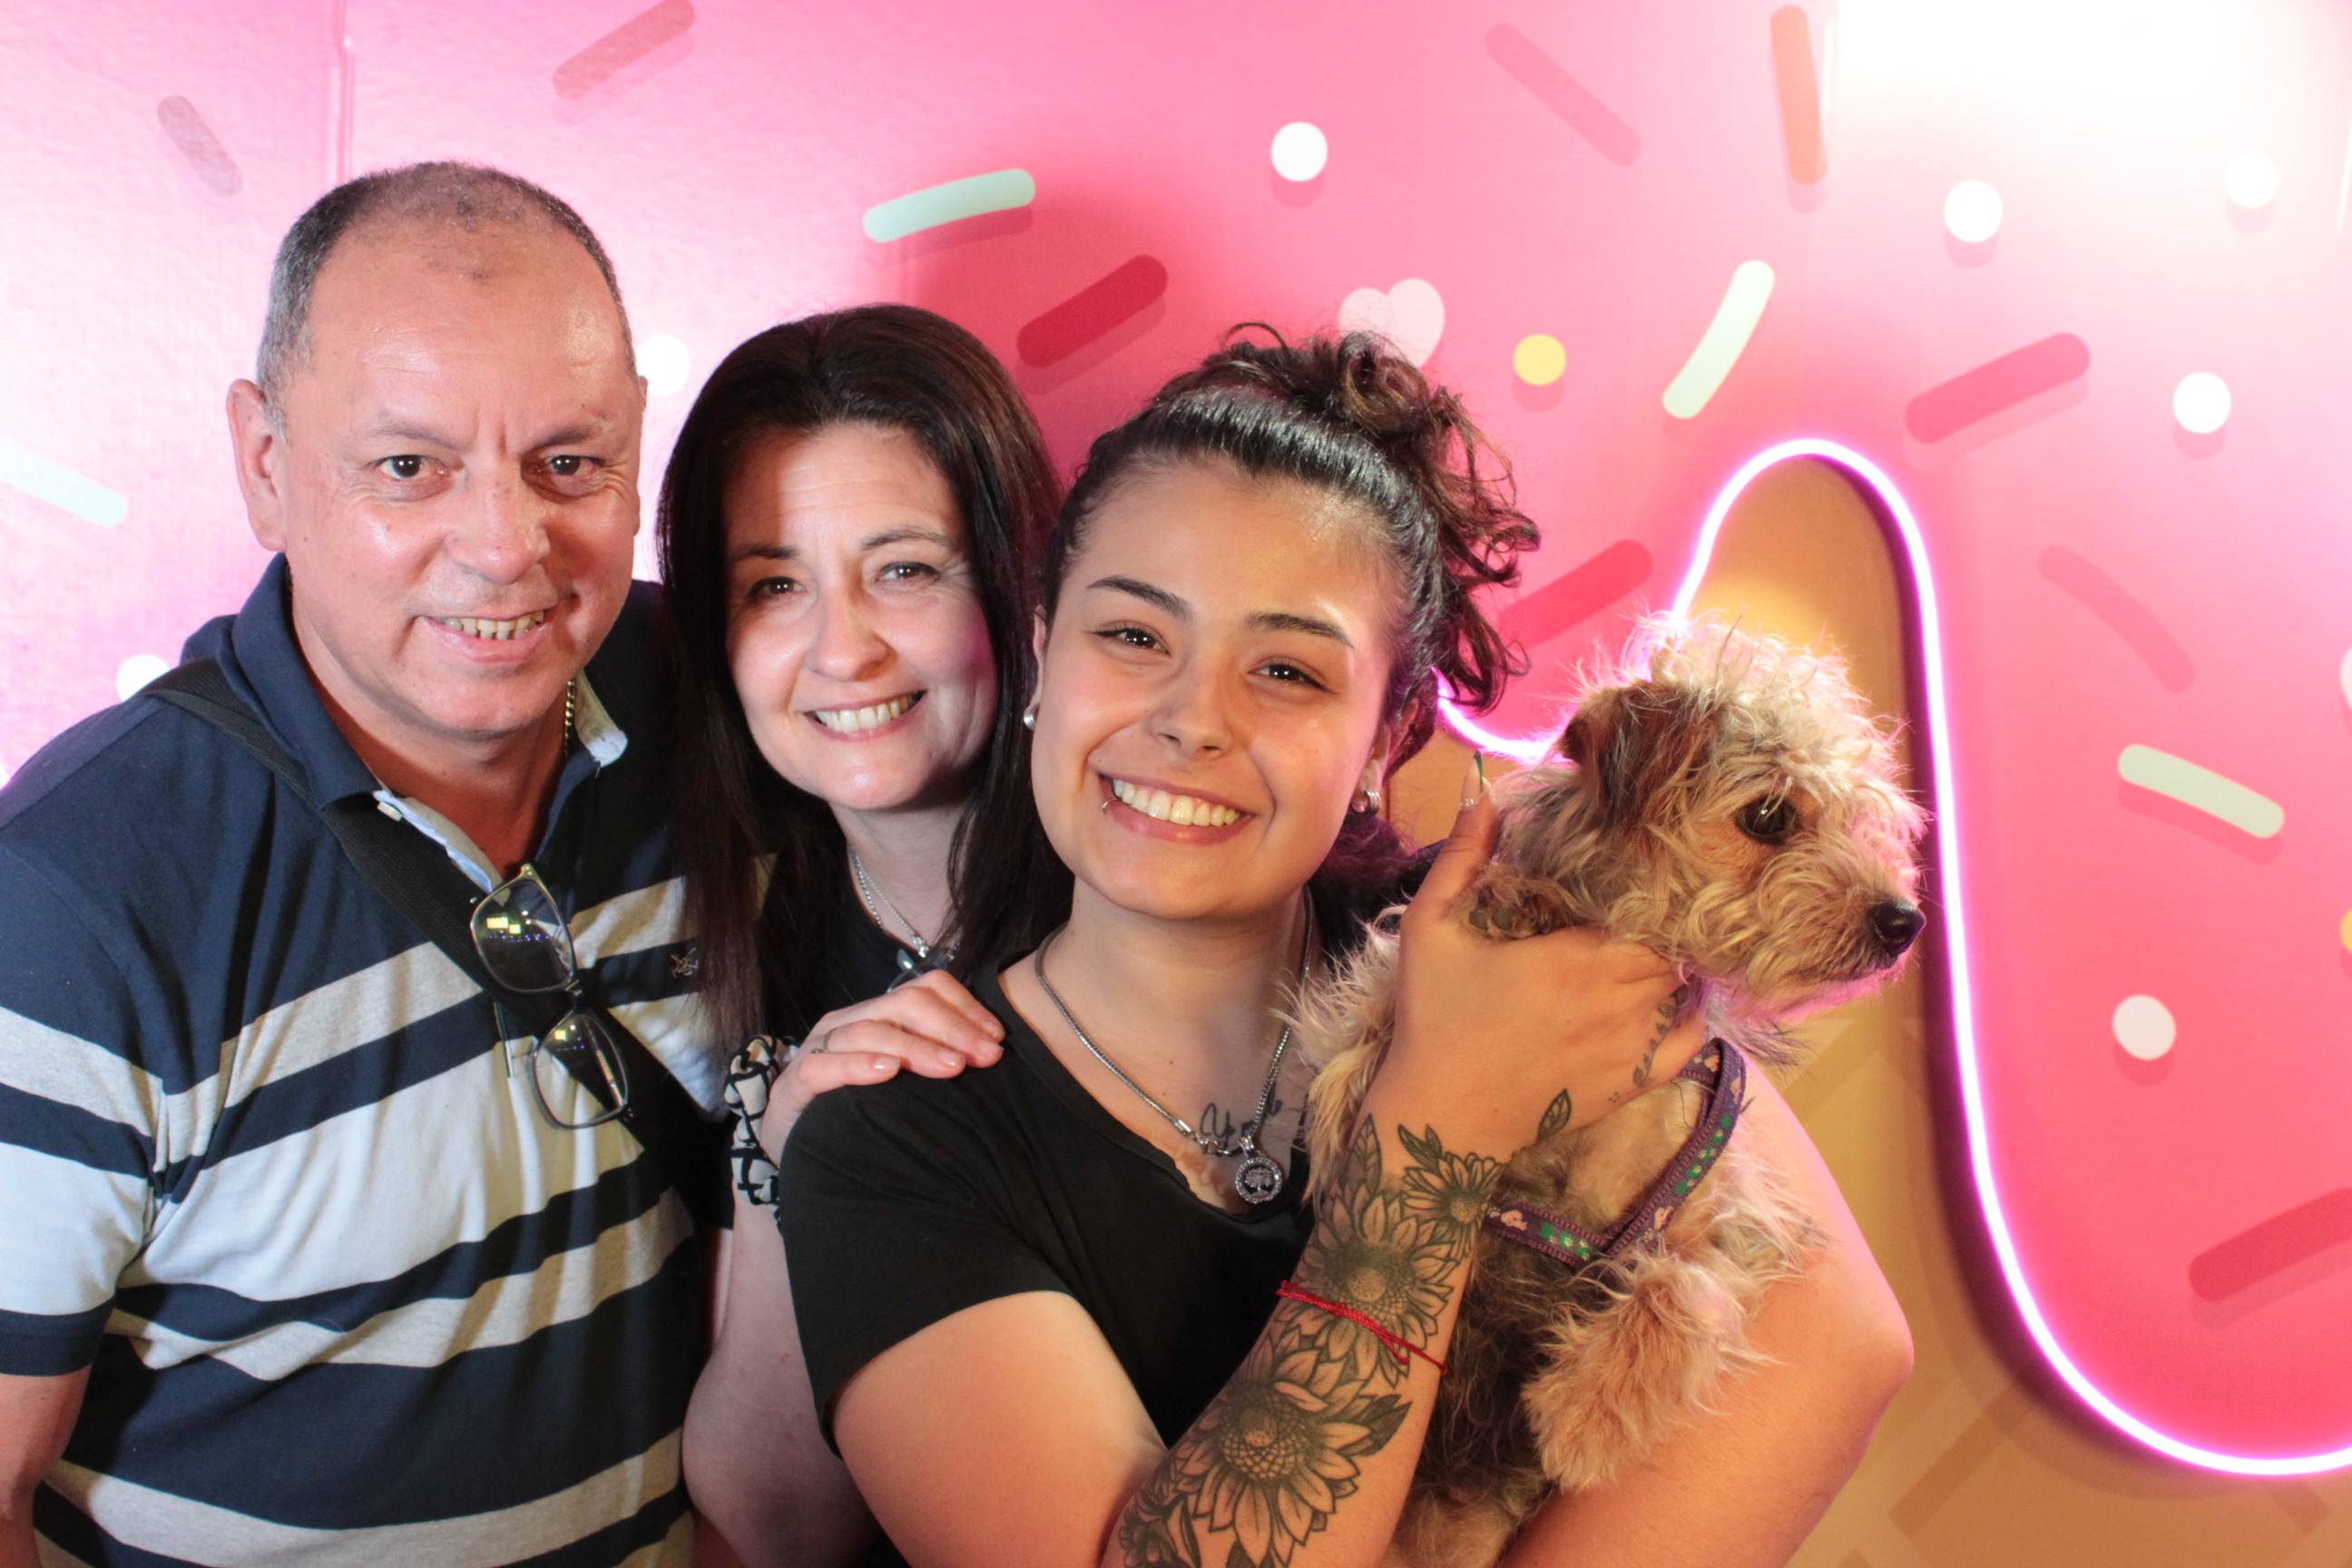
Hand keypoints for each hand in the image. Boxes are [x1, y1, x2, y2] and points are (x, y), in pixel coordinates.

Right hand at [761, 970, 1003, 1154]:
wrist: (795, 1151)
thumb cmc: (856, 1113)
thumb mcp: (901, 1082)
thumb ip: (935, 1063)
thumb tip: (993, 1057)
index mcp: (876, 1015)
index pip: (925, 988)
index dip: (965, 1006)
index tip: (997, 1038)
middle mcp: (847, 1022)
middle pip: (903, 1004)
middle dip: (951, 1028)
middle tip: (986, 1057)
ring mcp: (817, 1050)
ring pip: (868, 1030)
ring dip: (916, 1047)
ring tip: (953, 1067)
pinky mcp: (792, 1086)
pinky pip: (822, 1067)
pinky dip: (857, 1065)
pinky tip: (888, 1072)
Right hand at [1374, 754, 1698, 1159]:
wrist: (1443, 1118)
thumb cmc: (1435, 1019)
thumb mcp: (1431, 929)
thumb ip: (1460, 859)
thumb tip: (1484, 795)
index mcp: (1576, 958)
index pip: (1650, 911)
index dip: (1650, 890)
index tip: (1632, 874)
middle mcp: (1618, 1002)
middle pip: (1672, 947)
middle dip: (1661, 924)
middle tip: (1642, 905)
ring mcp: (1631, 1047)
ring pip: (1685, 989)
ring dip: (1675, 965)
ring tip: (1654, 944)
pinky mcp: (1633, 1083)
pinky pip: (1690, 1042)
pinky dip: (1691, 1016)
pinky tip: (1672, 998)